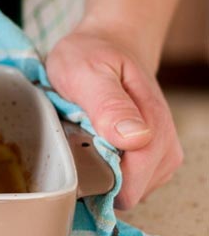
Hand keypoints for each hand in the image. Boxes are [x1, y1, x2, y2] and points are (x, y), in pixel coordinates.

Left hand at [46, 24, 182, 209]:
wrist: (110, 42)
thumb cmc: (94, 54)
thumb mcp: (88, 72)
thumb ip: (109, 105)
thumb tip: (136, 139)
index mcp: (151, 126)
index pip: (131, 182)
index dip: (96, 181)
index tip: (72, 161)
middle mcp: (164, 146)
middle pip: (129, 193)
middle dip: (96, 178)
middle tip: (74, 142)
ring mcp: (160, 155)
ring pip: (129, 193)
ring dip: (100, 175)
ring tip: (82, 142)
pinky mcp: (151, 159)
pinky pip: (127, 184)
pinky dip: (105, 172)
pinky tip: (92, 149)